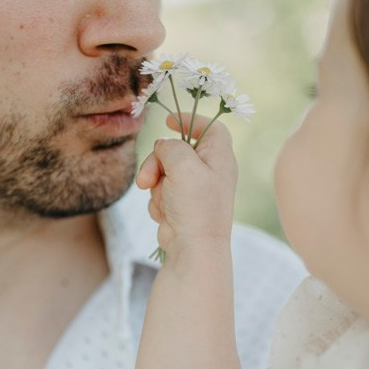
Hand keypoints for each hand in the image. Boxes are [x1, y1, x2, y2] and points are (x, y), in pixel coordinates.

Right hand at [136, 113, 237, 258]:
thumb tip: (163, 146)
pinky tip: (165, 215)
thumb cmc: (195, 206)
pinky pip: (160, 191)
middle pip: (177, 150)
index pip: (210, 127)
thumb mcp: (183, 165)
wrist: (192, 248)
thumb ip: (171, 146)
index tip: (169, 121)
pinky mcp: (180, 204)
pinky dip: (158, 201)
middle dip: (157, 162)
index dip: (191, 120)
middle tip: (148, 178)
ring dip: (155, 184)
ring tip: (162, 202)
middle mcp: (209, 170)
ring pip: (163, 171)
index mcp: (220, 157)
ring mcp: (194, 188)